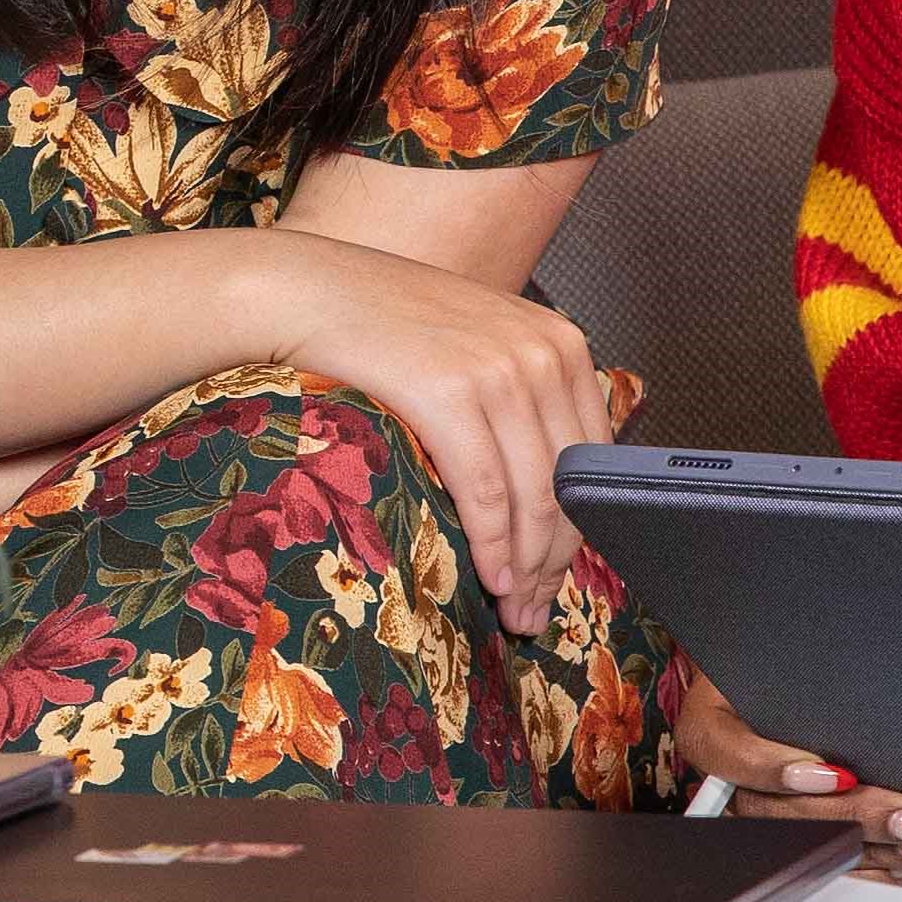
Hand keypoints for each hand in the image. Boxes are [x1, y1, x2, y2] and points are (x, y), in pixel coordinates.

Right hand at [235, 227, 615, 618]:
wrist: (308, 292)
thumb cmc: (382, 324)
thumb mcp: (477, 344)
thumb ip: (520, 395)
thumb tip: (542, 490)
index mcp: (562, 343)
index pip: (593, 459)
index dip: (581, 529)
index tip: (555, 574)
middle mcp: (544, 355)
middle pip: (570, 486)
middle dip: (555, 562)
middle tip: (535, 609)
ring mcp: (501, 372)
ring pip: (536, 498)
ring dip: (527, 568)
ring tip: (513, 608)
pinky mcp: (451, 394)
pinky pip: (487, 492)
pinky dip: (494, 545)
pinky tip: (489, 577)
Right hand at [660, 659, 901, 884]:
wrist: (784, 681)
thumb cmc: (791, 667)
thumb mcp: (788, 660)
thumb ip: (810, 679)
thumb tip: (864, 695)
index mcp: (711, 729)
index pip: (731, 754)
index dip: (779, 770)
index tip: (838, 775)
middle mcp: (727, 783)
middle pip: (784, 814)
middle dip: (858, 817)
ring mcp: (758, 817)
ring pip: (812, 847)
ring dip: (881, 848)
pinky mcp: (792, 840)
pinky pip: (829, 865)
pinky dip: (876, 867)